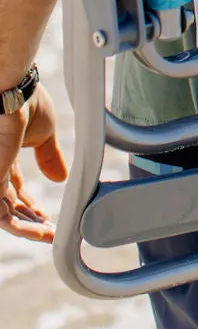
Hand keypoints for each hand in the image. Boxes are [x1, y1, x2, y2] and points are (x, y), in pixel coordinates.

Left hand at [0, 86, 66, 241]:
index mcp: (6, 156)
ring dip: (29, 229)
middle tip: (51, 230)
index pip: (14, 190)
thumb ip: (50, 156)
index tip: (47, 215)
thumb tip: (60, 177)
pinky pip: (4, 217)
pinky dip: (24, 228)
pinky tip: (43, 231)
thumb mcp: (44, 133)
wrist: (15, 92)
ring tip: (49, 235)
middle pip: (11, 206)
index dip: (30, 205)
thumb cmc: (27, 102)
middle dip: (31, 220)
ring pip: (6, 217)